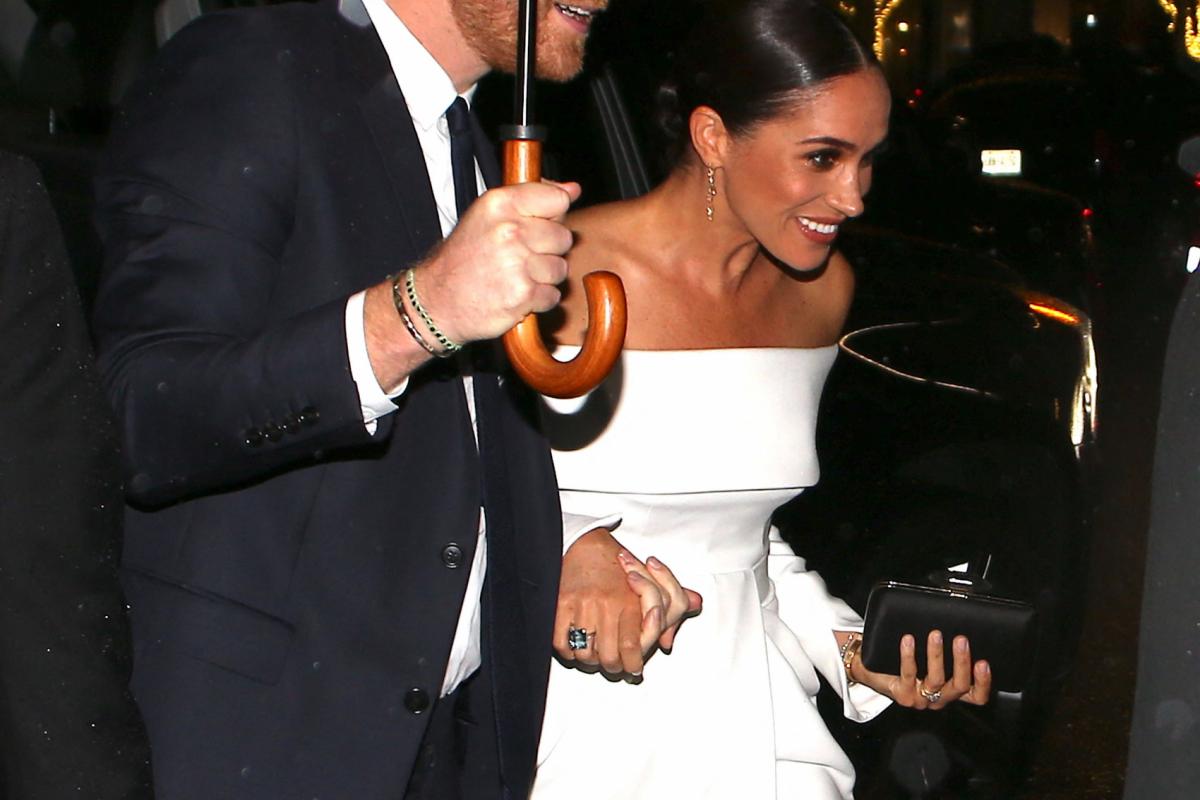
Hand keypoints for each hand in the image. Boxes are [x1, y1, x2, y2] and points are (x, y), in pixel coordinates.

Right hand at [414, 179, 580, 343]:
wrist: (438, 301)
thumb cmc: (464, 258)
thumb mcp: (488, 215)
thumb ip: (532, 198)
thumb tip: (572, 189)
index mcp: (499, 204)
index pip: (557, 200)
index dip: (552, 216)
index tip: (537, 225)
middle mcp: (509, 230)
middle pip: (563, 236)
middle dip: (547, 250)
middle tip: (520, 257)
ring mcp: (516, 263)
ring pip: (560, 268)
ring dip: (543, 277)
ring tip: (516, 276)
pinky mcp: (522, 294)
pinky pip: (552, 295)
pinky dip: (538, 300)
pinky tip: (516, 294)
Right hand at [554, 529, 700, 676]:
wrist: (584, 542)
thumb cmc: (615, 562)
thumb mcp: (650, 577)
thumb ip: (675, 595)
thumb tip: (696, 604)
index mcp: (630, 600)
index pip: (634, 646)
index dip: (633, 664)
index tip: (632, 668)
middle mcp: (607, 603)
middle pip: (609, 656)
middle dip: (610, 666)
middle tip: (612, 665)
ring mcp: (583, 604)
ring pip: (584, 653)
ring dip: (587, 660)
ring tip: (591, 657)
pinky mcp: (560, 604)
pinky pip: (560, 642)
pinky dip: (565, 651)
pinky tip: (571, 646)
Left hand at [849, 630, 991, 709]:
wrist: (872, 671)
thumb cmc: (903, 662)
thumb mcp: (928, 658)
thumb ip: (945, 650)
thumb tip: (956, 621)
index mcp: (950, 691)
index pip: (976, 695)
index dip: (983, 682)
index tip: (984, 662)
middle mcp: (938, 698)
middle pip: (960, 686)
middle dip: (962, 662)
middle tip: (961, 640)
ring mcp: (920, 698)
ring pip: (936, 680)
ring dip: (937, 655)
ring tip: (935, 635)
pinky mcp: (902, 694)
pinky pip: (908, 674)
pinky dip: (909, 655)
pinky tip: (908, 640)